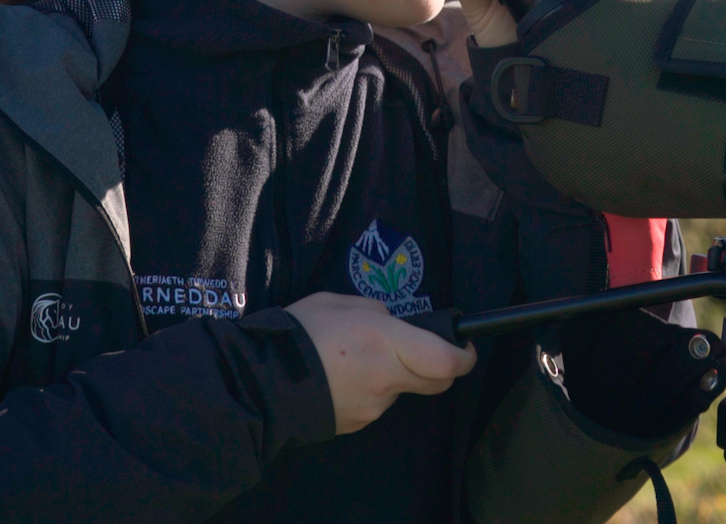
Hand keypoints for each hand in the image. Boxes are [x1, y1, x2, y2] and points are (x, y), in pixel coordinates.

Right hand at [285, 292, 475, 434]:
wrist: (261, 381)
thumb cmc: (300, 334)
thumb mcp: (341, 303)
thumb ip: (377, 313)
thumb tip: (393, 324)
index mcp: (386, 342)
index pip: (447, 361)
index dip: (464, 355)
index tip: (464, 345)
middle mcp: (387, 379)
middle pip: (437, 381)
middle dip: (438, 366)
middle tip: (420, 349)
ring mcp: (374, 406)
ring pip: (402, 390)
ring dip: (395, 376)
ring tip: (358, 359)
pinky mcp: (358, 423)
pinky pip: (377, 404)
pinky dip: (370, 390)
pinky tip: (342, 378)